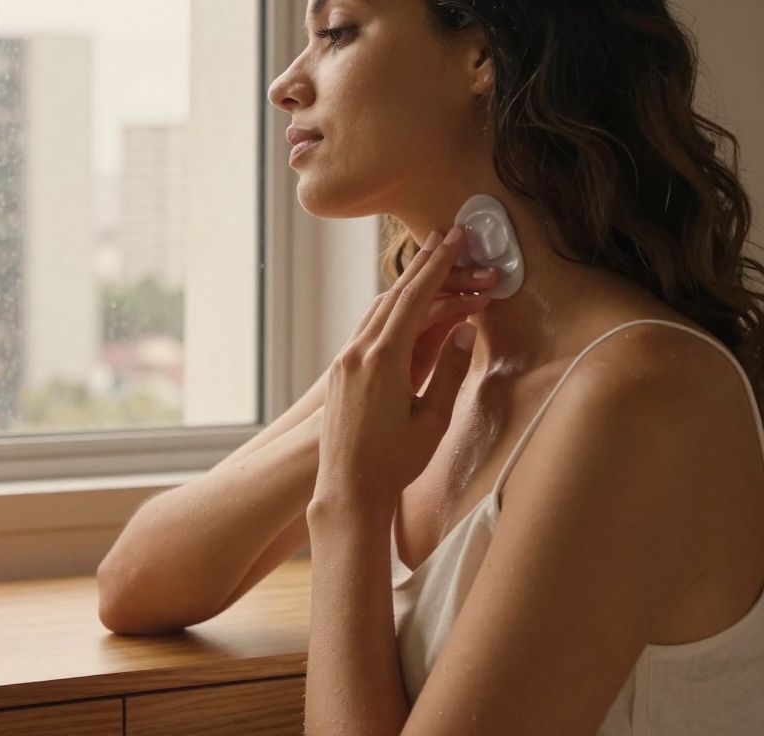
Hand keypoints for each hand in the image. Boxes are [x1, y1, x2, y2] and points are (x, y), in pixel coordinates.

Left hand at [314, 228, 486, 514]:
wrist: (346, 489)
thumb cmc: (393, 464)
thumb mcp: (433, 420)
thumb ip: (449, 372)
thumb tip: (467, 331)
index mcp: (383, 362)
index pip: (415, 300)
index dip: (439, 267)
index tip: (457, 240)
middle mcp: (358, 354)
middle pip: (395, 296)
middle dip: (425, 265)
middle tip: (450, 237)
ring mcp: (346, 361)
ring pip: (380, 310)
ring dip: (409, 285)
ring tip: (434, 261)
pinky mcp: (342, 372)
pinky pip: (370, 329)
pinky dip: (393, 310)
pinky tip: (409, 303)